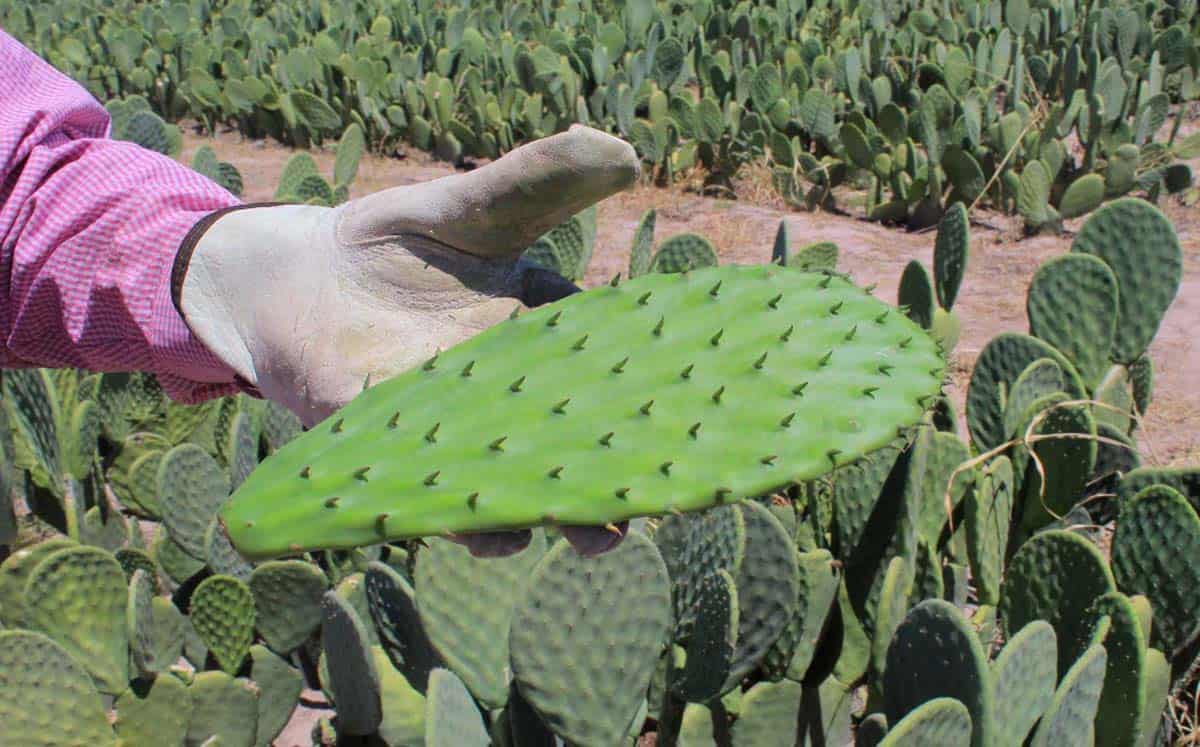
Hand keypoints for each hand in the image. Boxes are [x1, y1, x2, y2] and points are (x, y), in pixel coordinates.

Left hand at [178, 125, 639, 555]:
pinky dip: (458, 517)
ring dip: (542, 513)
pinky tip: (479, 529)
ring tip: (573, 532)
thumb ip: (539, 183)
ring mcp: (456, 435)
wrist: (298, 278)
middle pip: (569, 447)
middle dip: (606, 481)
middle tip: (636, 505)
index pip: (609, 375)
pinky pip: (433, 498)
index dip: (647, 399)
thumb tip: (623, 152)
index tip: (689, 418)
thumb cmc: (399, 241)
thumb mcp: (473, 206)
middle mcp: (509, 400)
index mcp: (543, 340)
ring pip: (509, 488)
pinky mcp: (397, 457)